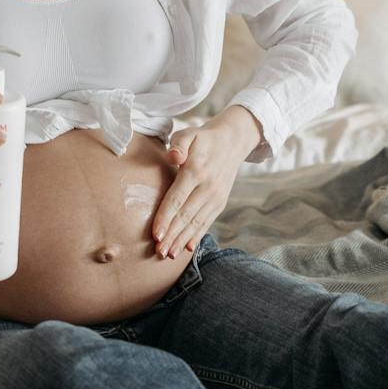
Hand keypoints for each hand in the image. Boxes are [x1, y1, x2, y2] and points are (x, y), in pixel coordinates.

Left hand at [151, 108, 258, 258]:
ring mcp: (216, 197)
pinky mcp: (220, 203)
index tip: (155, 234)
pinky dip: (196, 236)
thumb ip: (179, 145)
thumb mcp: (189, 133)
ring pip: (196, 223)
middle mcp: (208, 187)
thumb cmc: (202, 138)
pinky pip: (206, 222)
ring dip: (181, 240)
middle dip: (171, 235)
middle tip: (158, 251)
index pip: (177, 199)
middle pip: (185, 216)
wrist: (232, 142)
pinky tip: (186, 248)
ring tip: (168, 254)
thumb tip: (173, 157)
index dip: (165, 217)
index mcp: (197, 171)